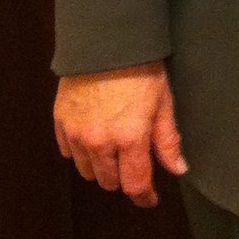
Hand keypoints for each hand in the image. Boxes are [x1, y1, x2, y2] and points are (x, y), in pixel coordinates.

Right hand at [54, 62, 186, 207]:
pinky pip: (68, 152)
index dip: (144, 196)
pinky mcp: (61, 122)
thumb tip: (178, 169)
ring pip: (87, 171)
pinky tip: (92, 137)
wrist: (106, 40)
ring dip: (101, 167)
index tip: (150, 198)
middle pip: (110, 182)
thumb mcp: (163, 102)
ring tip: (113, 149)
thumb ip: (168, 140)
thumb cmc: (141, 68)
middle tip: (133, 161)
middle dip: (124, 177)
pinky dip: (80, 151)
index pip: (135, 184)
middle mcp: (100, 142)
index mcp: (130, 138)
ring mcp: (77, 133)